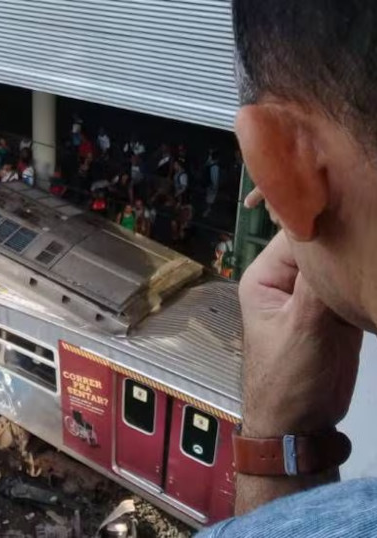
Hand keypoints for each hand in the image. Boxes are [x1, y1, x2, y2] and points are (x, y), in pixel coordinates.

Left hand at [238, 231, 362, 436]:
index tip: (360, 205)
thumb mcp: (303, 327)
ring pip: (343, 264)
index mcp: (266, 276)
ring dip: (363, 257)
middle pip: (324, 245)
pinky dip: (370, 280)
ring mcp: (315, 295)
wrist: (300, 426)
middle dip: (352, 236)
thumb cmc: (287, 378)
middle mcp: (288, 279)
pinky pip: (356, 286)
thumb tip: (335, 236)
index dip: (328, 217)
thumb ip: (318, 284)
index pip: (298, 233)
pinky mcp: (338, 312)